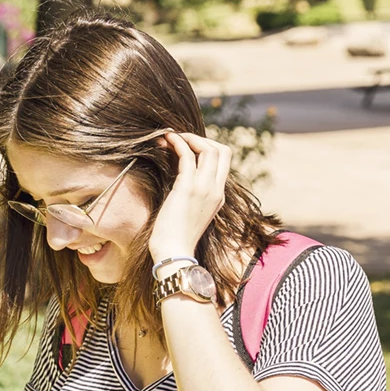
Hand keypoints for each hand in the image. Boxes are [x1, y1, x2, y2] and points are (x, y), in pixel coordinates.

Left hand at [148, 131, 233, 261]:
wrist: (174, 253)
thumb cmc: (175, 236)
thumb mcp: (189, 211)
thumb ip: (191, 194)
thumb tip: (179, 178)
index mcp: (219, 196)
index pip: (224, 162)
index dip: (208, 148)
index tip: (188, 147)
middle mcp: (216, 190)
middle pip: (222, 151)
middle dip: (200, 139)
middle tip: (179, 139)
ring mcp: (205, 188)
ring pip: (208, 149)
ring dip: (188, 138)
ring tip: (170, 137)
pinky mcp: (188, 188)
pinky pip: (187, 156)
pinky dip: (177, 143)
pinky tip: (166, 140)